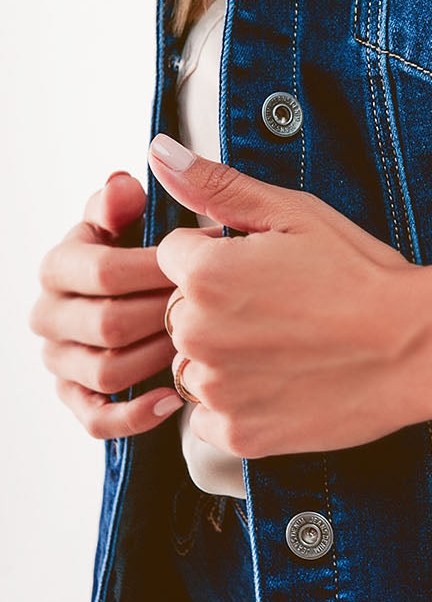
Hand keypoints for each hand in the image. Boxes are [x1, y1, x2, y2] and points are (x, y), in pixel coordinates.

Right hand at [31, 173, 184, 437]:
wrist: (158, 294)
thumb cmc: (153, 253)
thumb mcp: (138, 217)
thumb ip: (126, 200)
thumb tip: (122, 184)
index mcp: (59, 265)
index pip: (102, 270)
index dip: (158, 268)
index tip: (205, 262)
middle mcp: (49, 314)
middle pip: (107, 323)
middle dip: (164, 314)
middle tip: (212, 307)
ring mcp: (60, 360)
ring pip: (106, 370)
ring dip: (158, 358)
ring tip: (200, 344)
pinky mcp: (77, 398)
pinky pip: (97, 418)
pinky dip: (136, 413)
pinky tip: (173, 398)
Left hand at [148, 129, 431, 462]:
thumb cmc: (379, 268)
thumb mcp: (303, 212)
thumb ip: (224, 182)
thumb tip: (159, 144)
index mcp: (215, 268)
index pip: (177, 254)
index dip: (228, 257)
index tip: (281, 267)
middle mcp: (209, 330)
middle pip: (186, 312)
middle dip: (232, 303)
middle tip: (301, 305)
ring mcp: (227, 391)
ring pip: (204, 366)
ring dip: (241, 353)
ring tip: (310, 340)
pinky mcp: (248, 440)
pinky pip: (226, 417)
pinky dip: (256, 401)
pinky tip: (311, 378)